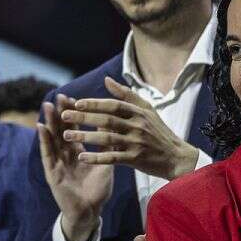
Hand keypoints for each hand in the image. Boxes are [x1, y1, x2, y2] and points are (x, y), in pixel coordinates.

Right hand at [38, 95, 113, 240]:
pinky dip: (44, 140)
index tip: (74, 97)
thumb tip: (114, 124)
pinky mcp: (51, 172)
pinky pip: (47, 154)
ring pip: (52, 139)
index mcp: (78, 151)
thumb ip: (107, 146)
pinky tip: (40, 127)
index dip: (74, 114)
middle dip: (61, 113)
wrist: (91, 211)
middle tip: (60, 95)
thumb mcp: (106, 163)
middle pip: (62, 130)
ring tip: (48, 105)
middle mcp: (66, 154)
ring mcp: (57, 162)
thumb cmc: (98, 189)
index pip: (75, 129)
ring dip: (50, 122)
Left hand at [61, 77, 199, 179]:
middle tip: (65, 116)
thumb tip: (107, 80)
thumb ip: (127, 95)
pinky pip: (112, 158)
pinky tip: (82, 157)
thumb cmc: (159, 132)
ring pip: (107, 138)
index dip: (94, 103)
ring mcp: (137, 143)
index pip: (113, 105)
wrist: (176, 157)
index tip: (76, 103)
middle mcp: (138, 126)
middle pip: (106, 120)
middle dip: (84, 117)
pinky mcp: (136, 159)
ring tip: (67, 135)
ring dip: (85, 136)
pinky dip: (97, 157)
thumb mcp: (147, 110)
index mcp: (139, 112)